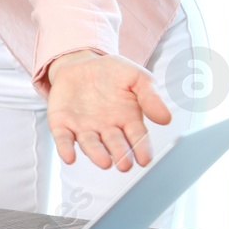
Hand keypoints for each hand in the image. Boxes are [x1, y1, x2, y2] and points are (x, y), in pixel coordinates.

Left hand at [46, 50, 172, 169]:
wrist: (80, 64)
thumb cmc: (112, 73)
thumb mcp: (136, 77)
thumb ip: (150, 96)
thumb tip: (165, 118)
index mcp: (128, 120)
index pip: (137, 137)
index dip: (141, 149)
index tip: (145, 159)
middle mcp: (107, 129)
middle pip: (115, 145)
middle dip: (120, 155)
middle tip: (124, 164)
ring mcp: (84, 128)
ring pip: (90, 144)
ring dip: (96, 154)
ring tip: (104, 162)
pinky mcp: (62, 124)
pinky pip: (64, 138)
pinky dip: (66, 148)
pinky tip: (69, 156)